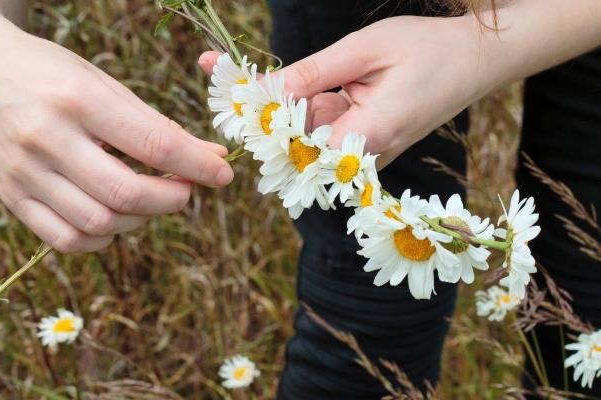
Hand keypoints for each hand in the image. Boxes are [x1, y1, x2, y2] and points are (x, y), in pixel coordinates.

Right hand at [0, 6, 232, 252]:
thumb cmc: (42, 71)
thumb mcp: (96, 80)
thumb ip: (148, 122)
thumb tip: (207, 157)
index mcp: (76, 98)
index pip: (153, 144)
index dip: (197, 166)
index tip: (222, 175)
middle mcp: (46, 138)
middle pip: (126, 193)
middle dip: (171, 200)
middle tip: (186, 191)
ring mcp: (24, 172)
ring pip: (98, 223)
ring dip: (139, 221)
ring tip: (149, 201)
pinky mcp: (10, 196)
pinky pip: (64, 239)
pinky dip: (100, 238)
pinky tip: (113, 219)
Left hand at [200, 15, 488, 167]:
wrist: (476, 60)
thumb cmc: (427, 49)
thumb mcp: (364, 50)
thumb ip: (313, 74)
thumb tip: (263, 92)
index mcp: (367, 137)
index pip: (296, 142)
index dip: (257, 120)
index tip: (221, 92)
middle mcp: (363, 156)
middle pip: (293, 140)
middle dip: (253, 107)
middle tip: (210, 66)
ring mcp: (363, 154)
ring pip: (303, 132)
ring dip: (271, 103)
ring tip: (221, 66)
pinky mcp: (363, 144)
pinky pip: (320, 127)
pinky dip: (297, 102)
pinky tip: (263, 82)